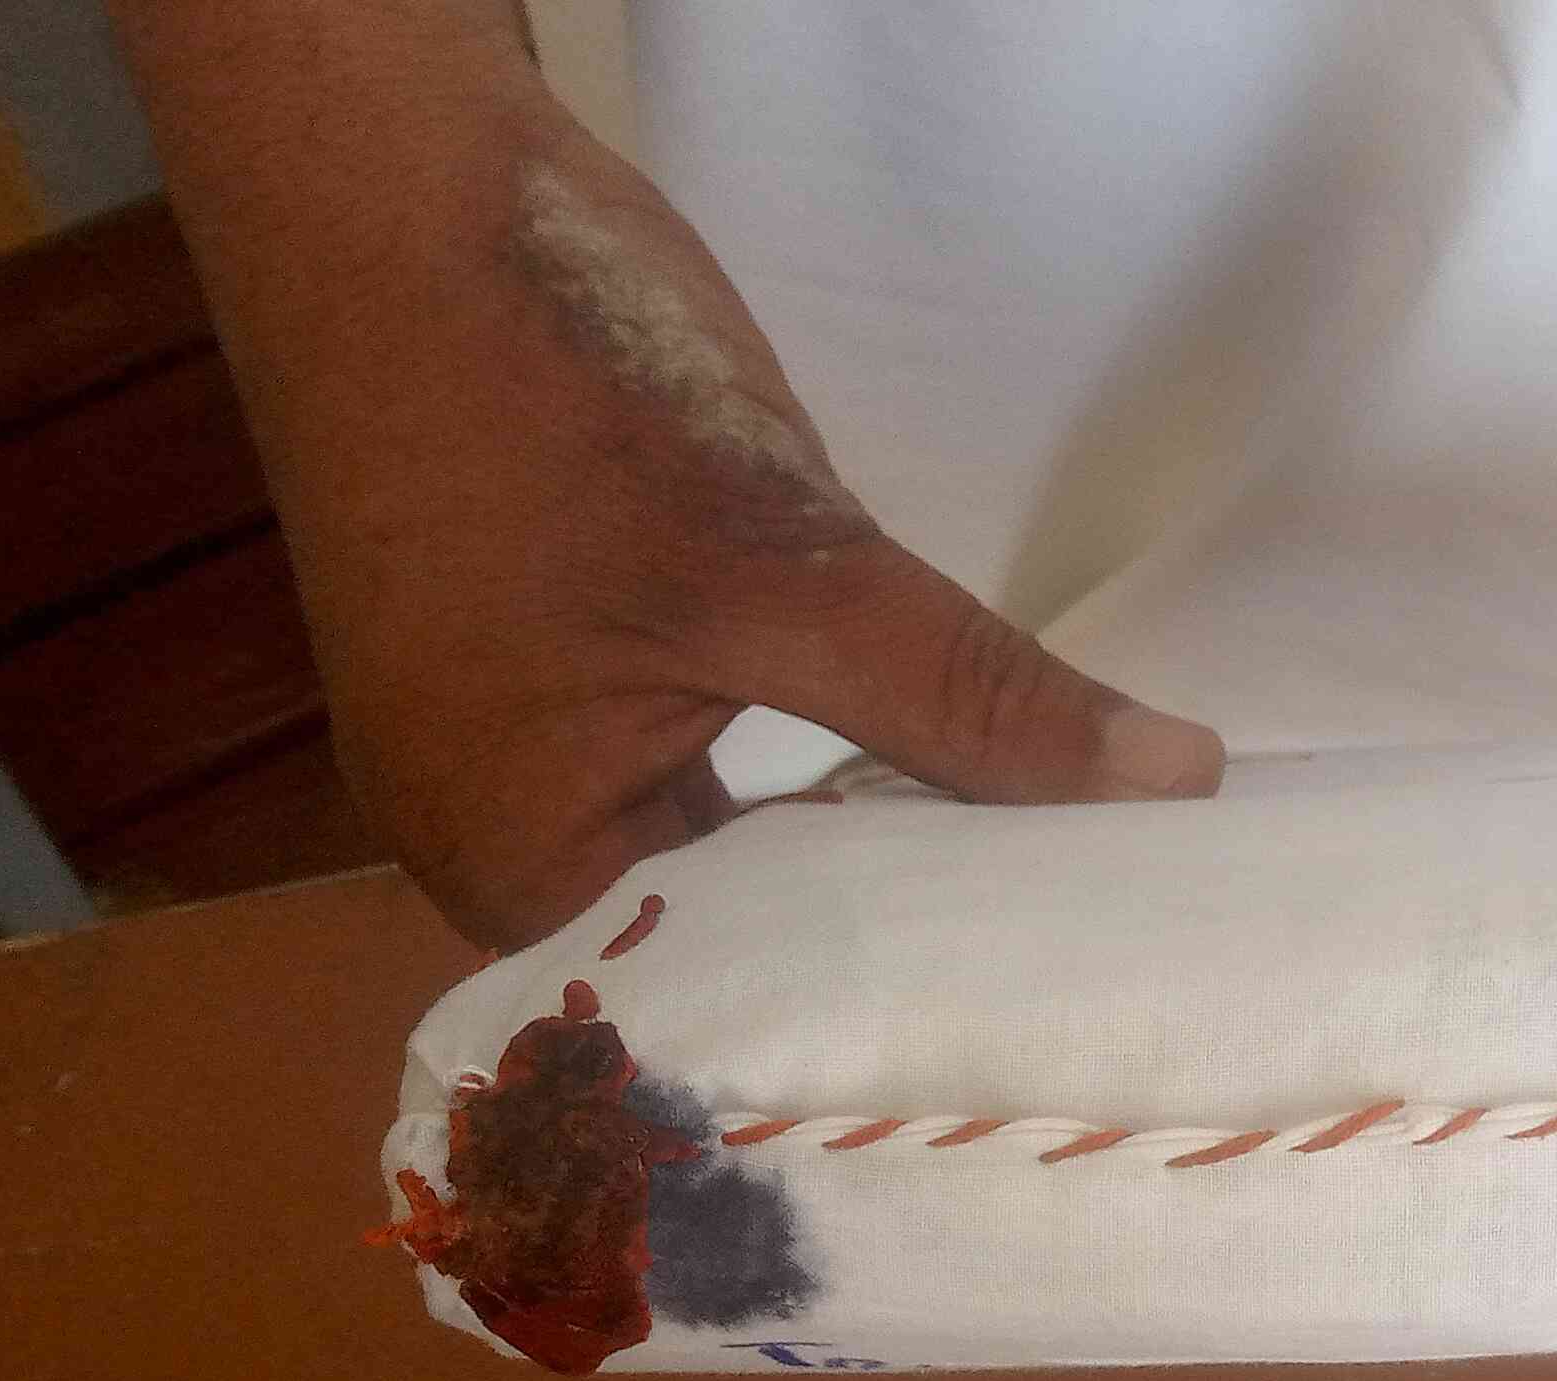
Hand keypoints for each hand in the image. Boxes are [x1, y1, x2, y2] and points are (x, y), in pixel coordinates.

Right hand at [117, 6, 1222, 951]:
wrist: (388, 168)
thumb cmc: (545, 379)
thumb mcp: (786, 565)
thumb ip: (970, 700)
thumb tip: (1169, 790)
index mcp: (506, 861)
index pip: (725, 1015)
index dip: (884, 1032)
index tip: (1054, 1037)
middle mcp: (495, 830)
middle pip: (733, 945)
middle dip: (901, 949)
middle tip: (1093, 986)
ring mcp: (522, 738)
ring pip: (736, 849)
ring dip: (878, 855)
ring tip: (1057, 909)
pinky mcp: (558, 653)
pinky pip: (711, 762)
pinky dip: (828, 774)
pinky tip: (952, 783)